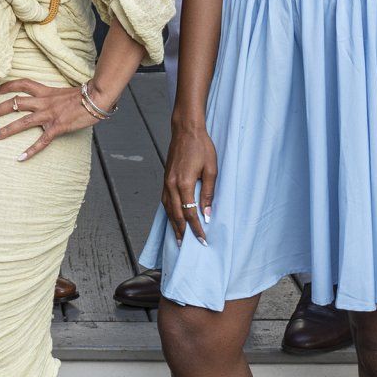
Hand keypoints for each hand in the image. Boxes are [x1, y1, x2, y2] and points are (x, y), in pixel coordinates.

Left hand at [0, 79, 98, 160]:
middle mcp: (43, 101)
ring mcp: (49, 114)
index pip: (21, 84)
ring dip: (6, 130)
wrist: (97, 98)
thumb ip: (51, 97)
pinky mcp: (57, 127)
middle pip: (15, 103)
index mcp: (45, 91)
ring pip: (22, 122)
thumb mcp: (62, 92)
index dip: (6, 86)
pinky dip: (31, 150)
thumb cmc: (83, 96)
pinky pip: (42, 140)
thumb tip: (43, 101)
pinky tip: (20, 158)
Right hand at [162, 122, 216, 245]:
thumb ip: (209, 193)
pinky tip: (173, 217)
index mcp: (184, 184)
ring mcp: (166, 182)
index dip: (196, 228)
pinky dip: (169, 212)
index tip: (202, 240)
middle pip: (175, 215)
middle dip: (182, 231)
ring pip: (168, 209)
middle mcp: (171, 185)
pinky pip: (165, 200)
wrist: (186, 130)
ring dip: (173, 224)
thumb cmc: (201, 147)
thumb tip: (207, 213)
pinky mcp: (166, 178)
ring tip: (178, 237)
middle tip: (187, 246)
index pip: (190, 213)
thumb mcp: (211, 170)